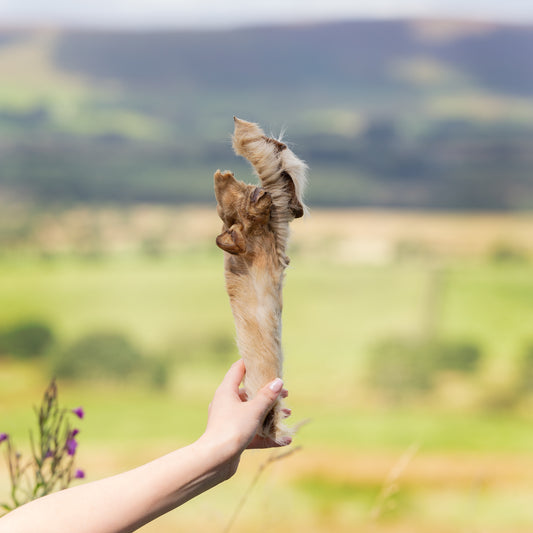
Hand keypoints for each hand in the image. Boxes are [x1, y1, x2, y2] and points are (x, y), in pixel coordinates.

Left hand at [198, 359, 290, 477]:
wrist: (215, 460)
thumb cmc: (233, 428)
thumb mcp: (254, 410)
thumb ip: (267, 396)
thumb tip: (278, 381)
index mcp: (227, 390)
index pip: (238, 369)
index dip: (252, 364)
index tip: (266, 362)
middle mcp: (226, 403)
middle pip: (249, 393)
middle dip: (268, 394)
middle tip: (285, 395)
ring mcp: (229, 420)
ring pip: (252, 413)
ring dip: (270, 414)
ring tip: (287, 415)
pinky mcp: (233, 437)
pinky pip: (253, 432)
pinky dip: (267, 435)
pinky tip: (284, 439)